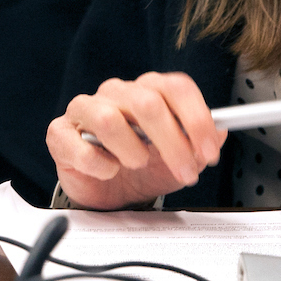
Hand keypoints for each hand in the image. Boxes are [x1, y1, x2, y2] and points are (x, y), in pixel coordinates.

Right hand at [46, 72, 224, 210]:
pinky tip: (108, 171)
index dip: (197, 119)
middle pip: (147, 103)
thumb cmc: (142, 169)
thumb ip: (200, 143)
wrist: (108, 193)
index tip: (209, 151)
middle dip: (172, 143)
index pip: (176, 87)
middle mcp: (116, 93)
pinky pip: (79, 146)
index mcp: (147, 90)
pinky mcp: (59, 134)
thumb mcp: (180, 158)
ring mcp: (84, 110)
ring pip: (109, 119)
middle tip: (185, 171)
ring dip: (133, 152)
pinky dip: (100, 166)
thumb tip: (221, 131)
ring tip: (137, 165)